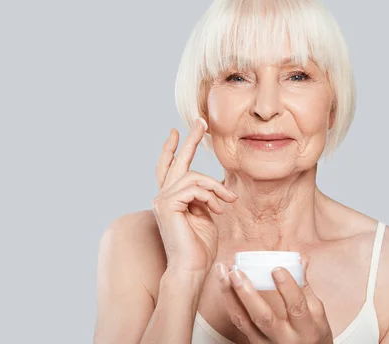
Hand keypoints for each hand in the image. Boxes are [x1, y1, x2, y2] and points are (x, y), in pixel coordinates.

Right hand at [152, 118, 237, 276]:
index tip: (177, 132)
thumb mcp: (206, 215)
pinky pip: (194, 187)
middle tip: (201, 121)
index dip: (173, 149)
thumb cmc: (200, 246)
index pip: (169, 168)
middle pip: (176, 161)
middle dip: (190, 139)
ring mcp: (162, 199)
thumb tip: (213, 183)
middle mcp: (163, 196)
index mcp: (173, 199)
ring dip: (215, 188)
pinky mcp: (167, 204)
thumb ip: (205, 197)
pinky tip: (217, 209)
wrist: (192, 267)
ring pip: (193, 176)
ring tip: (226, 202)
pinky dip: (210, 196)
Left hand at [215, 255, 333, 342]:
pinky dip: (230, 303)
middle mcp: (285, 340)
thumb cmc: (314, 336)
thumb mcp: (318, 315)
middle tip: (236, 272)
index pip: (297, 308)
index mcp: (306, 330)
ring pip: (244, 321)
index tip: (277, 269)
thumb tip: (301, 259)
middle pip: (263, 318)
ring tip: (223, 273)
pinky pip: (239, 324)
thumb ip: (306, 286)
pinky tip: (225, 287)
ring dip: (230, 295)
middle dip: (247, 293)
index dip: (288, 288)